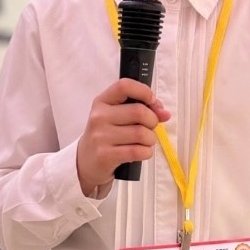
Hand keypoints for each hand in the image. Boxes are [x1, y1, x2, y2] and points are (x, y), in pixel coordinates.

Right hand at [77, 79, 170, 195]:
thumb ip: (141, 110)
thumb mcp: (117, 118)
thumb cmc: (106, 136)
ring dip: (151, 139)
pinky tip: (141, 152)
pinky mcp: (105, 156)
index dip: (144, 91)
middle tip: (150, 128)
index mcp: (102, 102)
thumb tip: (165, 114)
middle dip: (153, 121)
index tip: (152, 102)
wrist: (85, 163)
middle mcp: (99, 117)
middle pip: (139, 112)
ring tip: (145, 142)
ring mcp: (100, 137)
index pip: (124, 86)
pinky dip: (147, 152)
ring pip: (141, 133)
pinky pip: (138, 151)